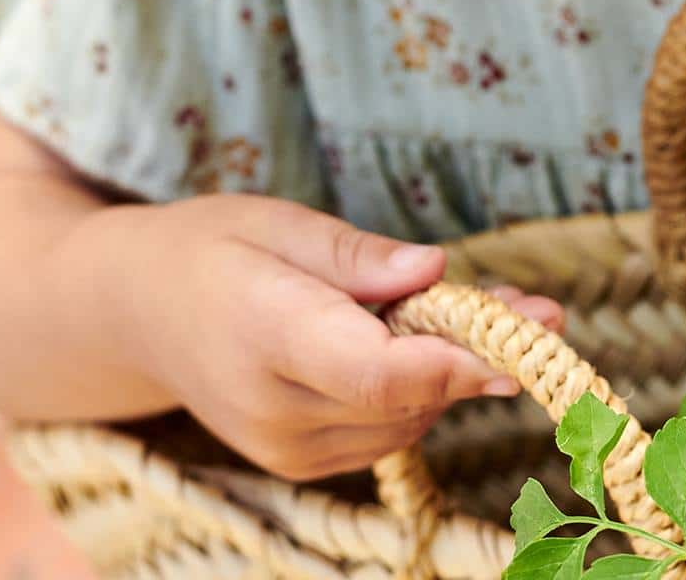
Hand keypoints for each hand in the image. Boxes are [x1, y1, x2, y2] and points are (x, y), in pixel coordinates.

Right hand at [123, 195, 563, 479]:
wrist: (140, 312)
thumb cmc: (213, 248)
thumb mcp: (279, 222)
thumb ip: (357, 256)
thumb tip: (434, 271)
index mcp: (263, 332)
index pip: (372, 369)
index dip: (451, 361)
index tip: (522, 339)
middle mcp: (274, 409)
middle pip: (403, 398)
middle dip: (481, 354)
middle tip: (546, 310)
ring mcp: (285, 447)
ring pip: (405, 420)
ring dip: (459, 370)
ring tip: (501, 310)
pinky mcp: (300, 462)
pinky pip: (386, 430)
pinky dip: (424, 388)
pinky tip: (442, 340)